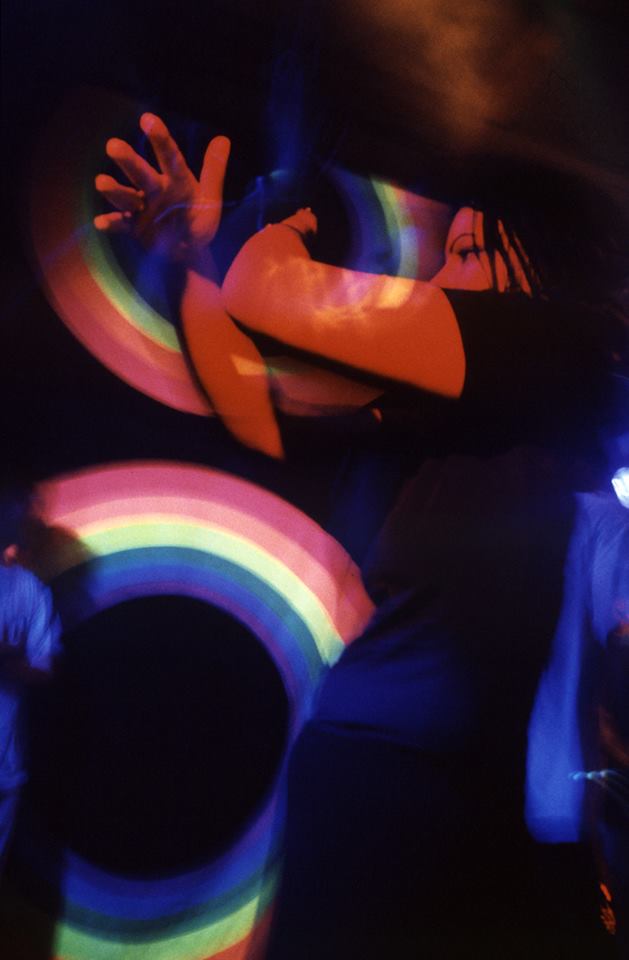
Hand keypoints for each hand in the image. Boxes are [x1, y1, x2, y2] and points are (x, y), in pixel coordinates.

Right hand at [94, 113, 229, 260]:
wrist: (189, 251)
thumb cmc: (198, 220)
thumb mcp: (210, 199)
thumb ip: (214, 171)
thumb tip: (223, 139)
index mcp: (175, 180)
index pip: (169, 156)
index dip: (159, 139)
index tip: (147, 119)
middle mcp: (155, 190)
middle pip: (140, 173)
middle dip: (127, 160)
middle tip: (113, 145)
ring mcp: (142, 208)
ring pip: (125, 196)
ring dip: (114, 190)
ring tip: (101, 182)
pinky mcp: (134, 227)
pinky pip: (121, 224)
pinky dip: (111, 223)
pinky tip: (100, 223)